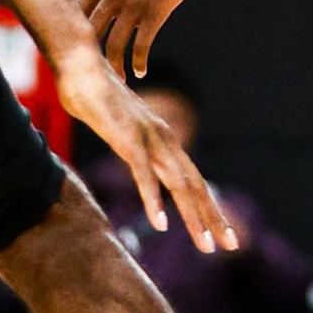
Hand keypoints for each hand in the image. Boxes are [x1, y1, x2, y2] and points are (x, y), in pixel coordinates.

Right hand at [52, 43, 237, 250]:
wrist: (81, 66)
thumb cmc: (96, 96)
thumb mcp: (123, 129)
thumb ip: (133, 146)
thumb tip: (136, 160)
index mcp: (164, 141)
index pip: (194, 180)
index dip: (209, 208)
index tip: (222, 234)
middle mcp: (164, 141)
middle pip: (195, 186)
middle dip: (213, 218)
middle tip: (231, 246)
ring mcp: (148, 139)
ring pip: (178, 185)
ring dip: (193, 216)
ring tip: (205, 245)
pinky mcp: (128, 139)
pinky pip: (144, 174)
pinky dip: (154, 200)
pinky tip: (161, 223)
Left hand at [80, 0, 218, 78]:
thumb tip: (106, 2)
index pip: (76, 11)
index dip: (73, 33)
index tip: (75, 48)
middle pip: (89, 32)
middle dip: (88, 55)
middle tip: (91, 72)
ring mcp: (132, 2)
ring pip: (113, 45)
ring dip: (114, 67)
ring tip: (117, 80)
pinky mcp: (155, 11)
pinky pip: (141, 45)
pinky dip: (138, 62)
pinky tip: (140, 71)